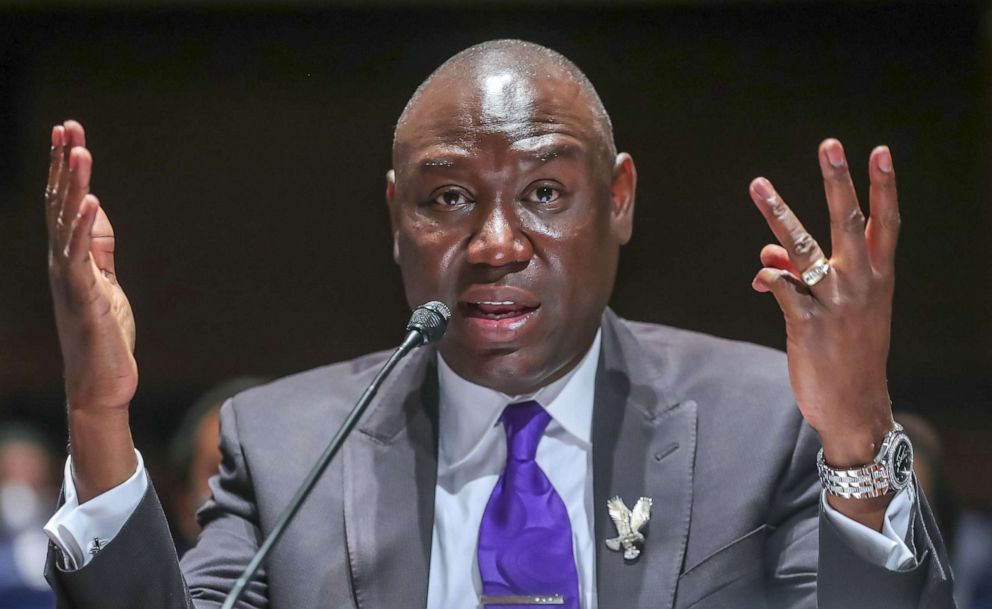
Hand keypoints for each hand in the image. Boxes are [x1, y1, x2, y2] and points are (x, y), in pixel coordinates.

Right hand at [46, 120, 137, 500]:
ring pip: (68, 224)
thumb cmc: (103, 334)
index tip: (67, 130)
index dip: (62, 167)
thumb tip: (96, 210)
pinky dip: (88, 229)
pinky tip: (93, 202)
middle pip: (59, 204)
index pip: (62, 203)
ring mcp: (70, 279)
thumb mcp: (105, 280)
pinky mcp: (85, 297)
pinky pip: (82, 258)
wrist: (101, 383)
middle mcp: (62, 262)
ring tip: (80, 152)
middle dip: (63, 165)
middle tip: (68, 127)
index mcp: (68, 256)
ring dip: (74, 187)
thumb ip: (99, 247)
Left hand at [749, 139, 900, 525]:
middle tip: (830, 144)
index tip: (879, 151)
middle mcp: (860, 284)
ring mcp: (834, 303)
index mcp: (878, 277)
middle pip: (848, 222)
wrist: (854, 406)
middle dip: (838, 181)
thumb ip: (806, 275)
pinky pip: (781, 288)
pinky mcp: (806, 324)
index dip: (882, 186)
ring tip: (759, 184)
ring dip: (778, 214)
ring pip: (802, 248)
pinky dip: (769, 277)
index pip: (885, 223)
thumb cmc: (849, 351)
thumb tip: (767, 254)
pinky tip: (762, 276)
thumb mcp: (841, 309)